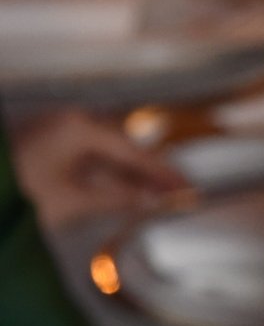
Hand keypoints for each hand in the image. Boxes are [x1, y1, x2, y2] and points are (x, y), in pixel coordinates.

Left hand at [12, 110, 188, 228]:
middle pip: (119, 147)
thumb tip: (147, 200)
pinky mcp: (41, 150)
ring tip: (150, 196)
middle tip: (173, 190)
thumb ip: (117, 198)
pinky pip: (83, 160)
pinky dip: (103, 176)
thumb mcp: (74, 201)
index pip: (133, 150)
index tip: (184, 185)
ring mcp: (52, 135)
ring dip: (125, 176)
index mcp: (77, 127)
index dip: (162, 172)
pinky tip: (116, 193)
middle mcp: (66, 124)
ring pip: (101, 155)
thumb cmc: (16, 194)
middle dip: (146, 172)